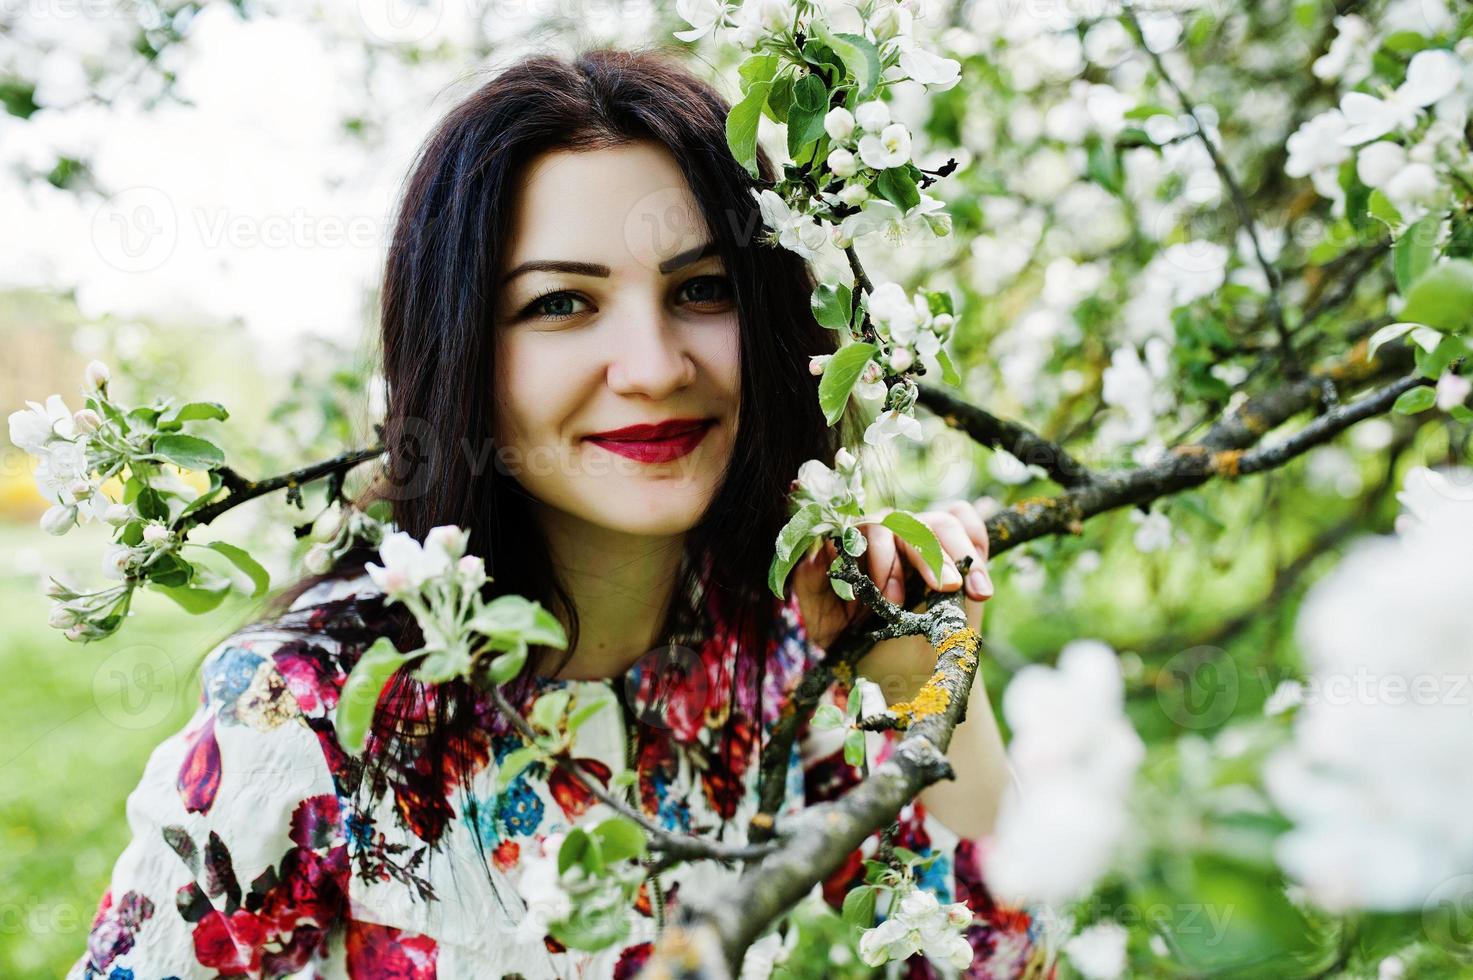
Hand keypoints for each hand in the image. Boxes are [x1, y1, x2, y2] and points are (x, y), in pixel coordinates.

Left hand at [792, 498, 994, 651]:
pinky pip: (968, 523)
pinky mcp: (955, 545)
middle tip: (944, 590)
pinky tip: (981, 588)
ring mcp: (923, 535)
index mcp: (856, 545)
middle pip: (910, 525)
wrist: (901, 671)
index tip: (892, 599)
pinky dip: (977, 547)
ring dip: (960, 556)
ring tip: (975, 594)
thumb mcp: (825, 622)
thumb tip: (814, 553)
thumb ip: (811, 585)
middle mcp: (889, 533)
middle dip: (929, 558)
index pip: (868, 531)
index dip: (882, 560)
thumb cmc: (857, 644)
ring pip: (943, 523)